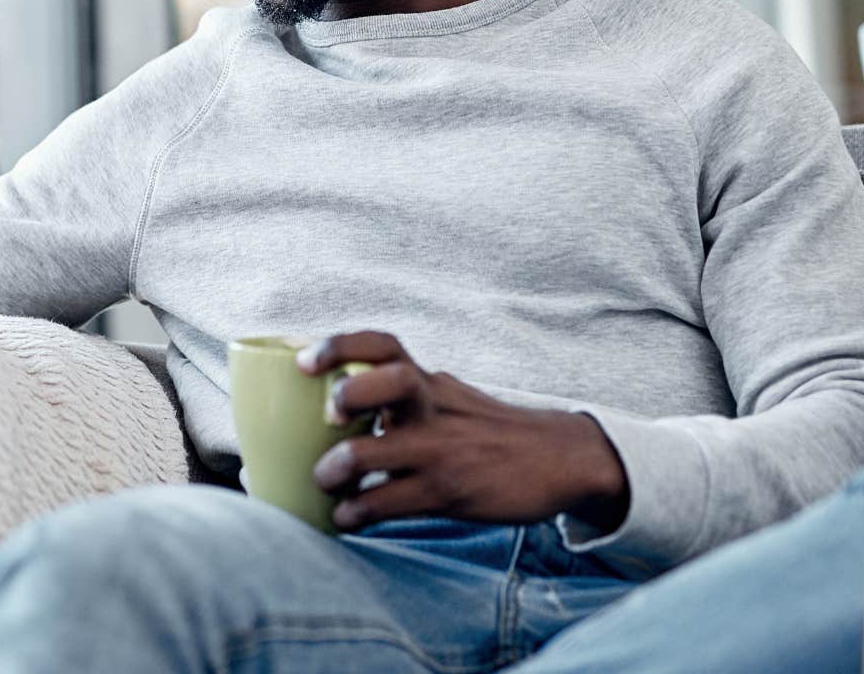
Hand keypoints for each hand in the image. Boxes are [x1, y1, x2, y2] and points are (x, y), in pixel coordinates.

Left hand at [297, 331, 629, 532]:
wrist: (561, 460)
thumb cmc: (490, 431)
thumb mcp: (448, 399)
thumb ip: (404, 398)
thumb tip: (338, 409)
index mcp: (428, 383)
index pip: (383, 345)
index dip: (339, 347)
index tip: (302, 361)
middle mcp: (432, 408)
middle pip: (389, 378)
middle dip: (350, 392)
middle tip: (327, 415)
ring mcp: (441, 450)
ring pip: (381, 449)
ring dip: (340, 466)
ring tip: (324, 480)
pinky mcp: (450, 491)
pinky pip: (393, 501)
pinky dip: (360, 512)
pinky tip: (346, 519)